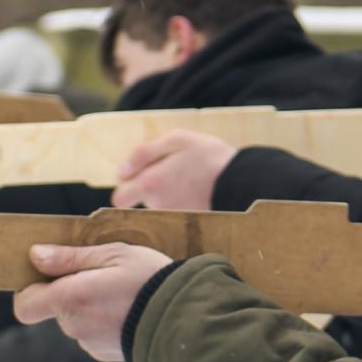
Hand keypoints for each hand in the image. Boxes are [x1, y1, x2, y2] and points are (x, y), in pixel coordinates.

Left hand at [11, 242, 172, 361]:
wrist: (187, 320)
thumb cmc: (151, 281)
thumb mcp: (114, 255)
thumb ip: (70, 257)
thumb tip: (35, 256)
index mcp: (71, 298)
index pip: (25, 305)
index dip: (30, 291)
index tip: (46, 276)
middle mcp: (75, 325)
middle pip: (54, 308)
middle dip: (69, 291)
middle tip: (101, 275)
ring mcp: (90, 343)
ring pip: (76, 320)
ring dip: (89, 306)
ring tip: (121, 292)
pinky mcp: (105, 353)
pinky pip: (93, 333)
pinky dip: (104, 321)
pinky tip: (128, 311)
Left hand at [112, 131, 235, 210]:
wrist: (242, 181)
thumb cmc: (208, 156)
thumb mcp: (176, 139)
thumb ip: (143, 153)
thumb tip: (121, 172)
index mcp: (151, 185)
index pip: (120, 199)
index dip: (125, 187)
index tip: (137, 178)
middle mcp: (158, 206)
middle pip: (141, 202)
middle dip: (149, 188)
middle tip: (171, 172)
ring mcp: (173, 217)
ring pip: (159, 206)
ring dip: (167, 194)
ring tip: (188, 179)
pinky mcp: (188, 222)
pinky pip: (176, 212)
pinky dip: (182, 202)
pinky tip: (196, 190)